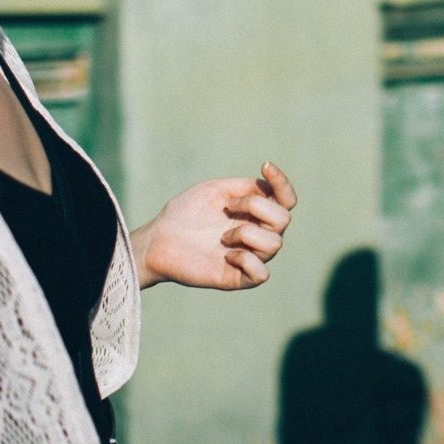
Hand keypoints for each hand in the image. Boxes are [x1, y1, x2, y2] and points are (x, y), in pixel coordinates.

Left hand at [134, 162, 297, 290]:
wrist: (158, 239)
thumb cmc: (185, 212)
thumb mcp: (216, 189)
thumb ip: (246, 186)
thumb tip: (270, 188)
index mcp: (255, 213)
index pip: (286, 200)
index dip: (283, 183)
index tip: (265, 165)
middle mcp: (258, 235)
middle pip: (283, 219)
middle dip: (255, 206)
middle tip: (226, 206)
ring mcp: (249, 257)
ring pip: (274, 244)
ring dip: (246, 232)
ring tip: (222, 237)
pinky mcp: (238, 279)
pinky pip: (261, 273)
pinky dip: (247, 259)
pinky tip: (226, 255)